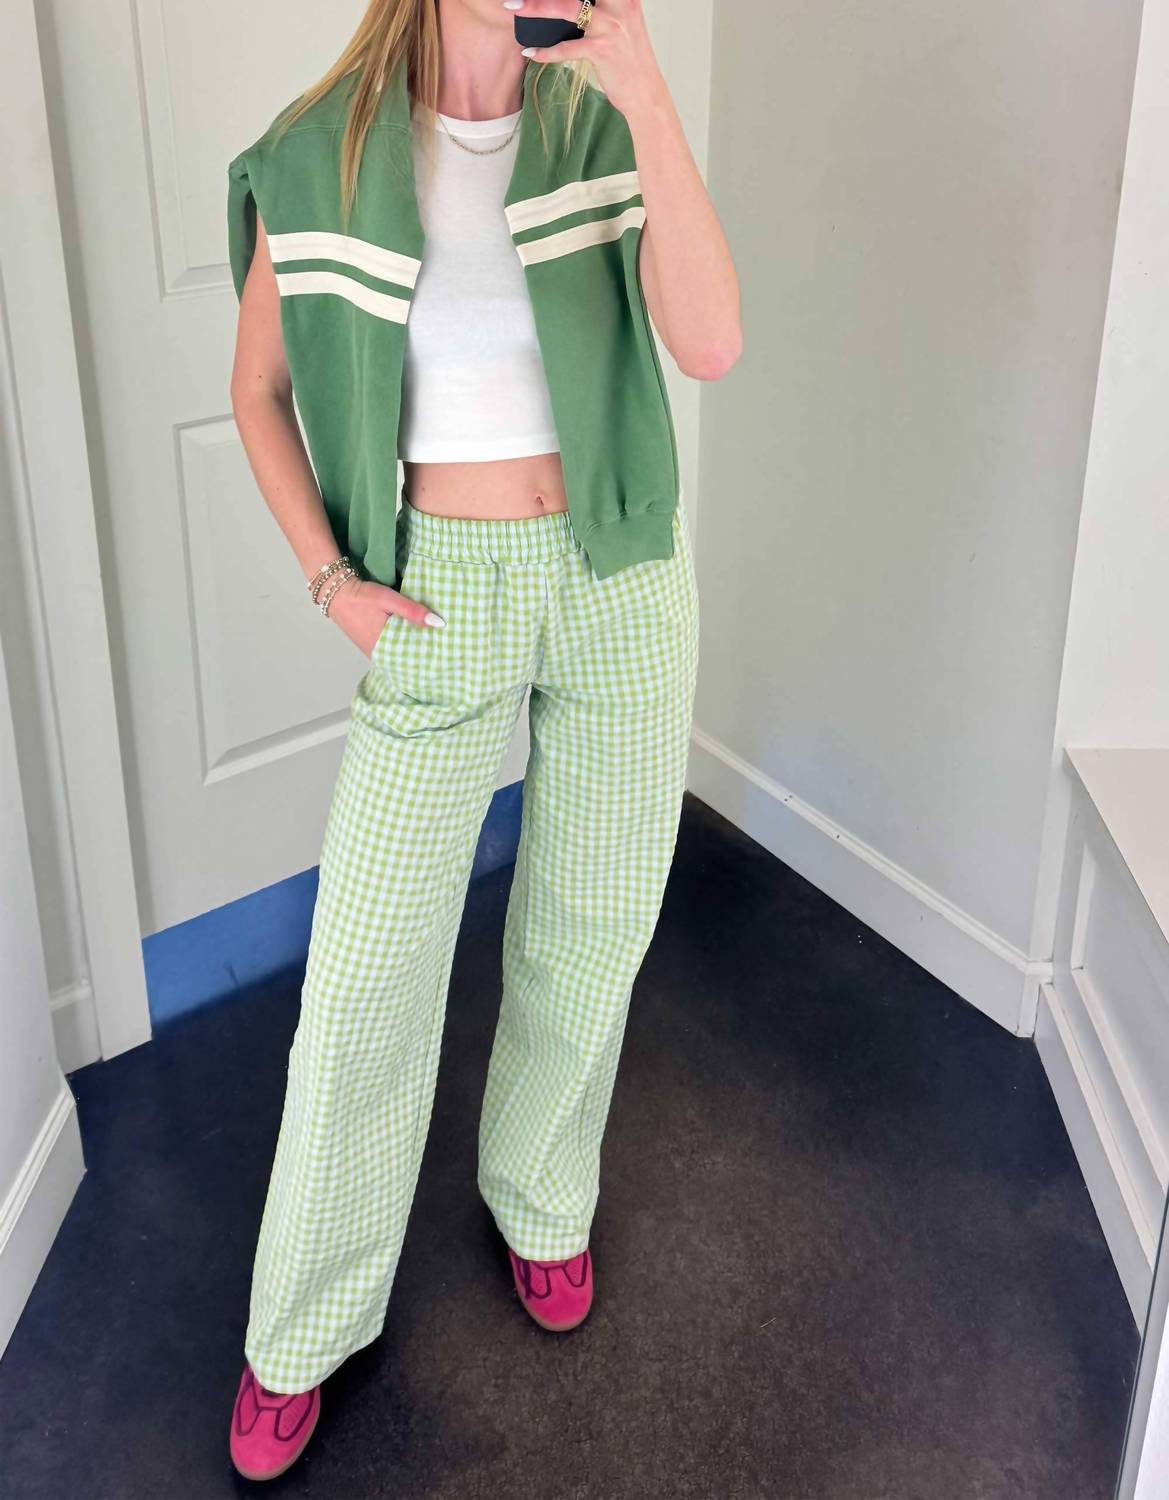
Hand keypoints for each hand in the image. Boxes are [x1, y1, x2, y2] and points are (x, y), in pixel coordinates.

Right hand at [324, 575, 445, 658]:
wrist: (335, 591)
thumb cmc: (362, 596)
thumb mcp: (389, 600)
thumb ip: (412, 611)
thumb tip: (438, 624)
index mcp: (383, 648)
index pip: (412, 660)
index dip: (429, 657)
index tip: (446, 653)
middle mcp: (377, 654)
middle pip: (405, 659)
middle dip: (422, 654)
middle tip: (445, 650)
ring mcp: (372, 650)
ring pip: (397, 655)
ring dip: (411, 649)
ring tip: (435, 645)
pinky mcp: (369, 644)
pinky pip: (389, 650)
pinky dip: (401, 645)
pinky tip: (413, 639)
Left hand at [506, 0, 668, 118]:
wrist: (645, 94)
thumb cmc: (630, 61)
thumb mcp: (620, 26)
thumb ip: (601, 11)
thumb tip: (568, 8)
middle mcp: (619, 5)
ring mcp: (610, 27)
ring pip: (566, 8)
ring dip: (537, 8)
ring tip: (515, 8)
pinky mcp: (602, 50)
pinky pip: (566, 48)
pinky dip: (546, 51)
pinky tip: (531, 52)